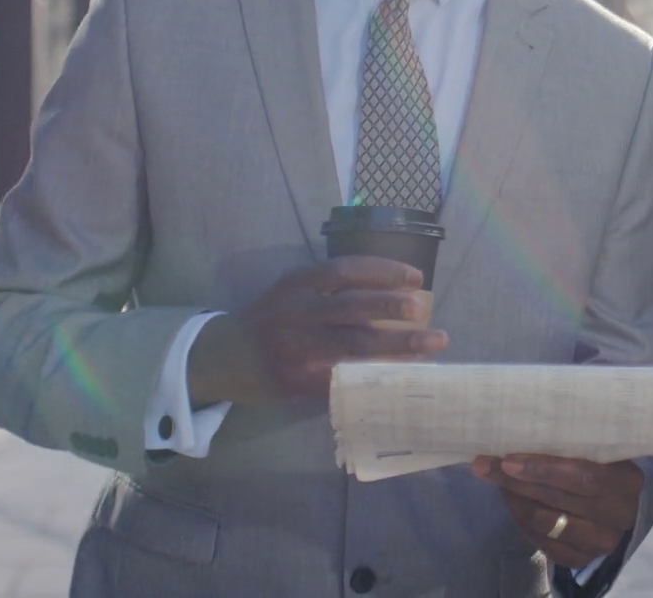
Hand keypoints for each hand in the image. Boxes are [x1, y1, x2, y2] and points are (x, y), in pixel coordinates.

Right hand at [186, 256, 447, 406]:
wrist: (223, 357)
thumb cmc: (272, 319)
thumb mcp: (294, 292)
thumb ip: (333, 291)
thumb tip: (396, 295)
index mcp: (298, 284)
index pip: (345, 270)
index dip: (382, 271)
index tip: (416, 277)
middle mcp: (296, 312)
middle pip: (351, 307)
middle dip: (390, 307)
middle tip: (424, 309)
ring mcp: (294, 349)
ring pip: (350, 346)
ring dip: (394, 346)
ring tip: (429, 346)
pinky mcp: (295, 381)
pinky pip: (340, 380)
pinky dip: (371, 379)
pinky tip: (400, 379)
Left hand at [472, 455, 643, 569]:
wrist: (621, 508)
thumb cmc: (606, 467)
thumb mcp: (600, 451)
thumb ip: (574, 443)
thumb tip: (521, 427)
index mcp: (626, 482)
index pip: (584, 477)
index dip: (544, 469)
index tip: (508, 459)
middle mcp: (617, 516)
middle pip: (557, 499)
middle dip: (516, 481)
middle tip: (485, 466)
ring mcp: (600, 542)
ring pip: (545, 523)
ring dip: (516, 500)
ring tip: (499, 481)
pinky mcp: (581, 559)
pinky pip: (541, 542)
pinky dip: (521, 521)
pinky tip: (513, 501)